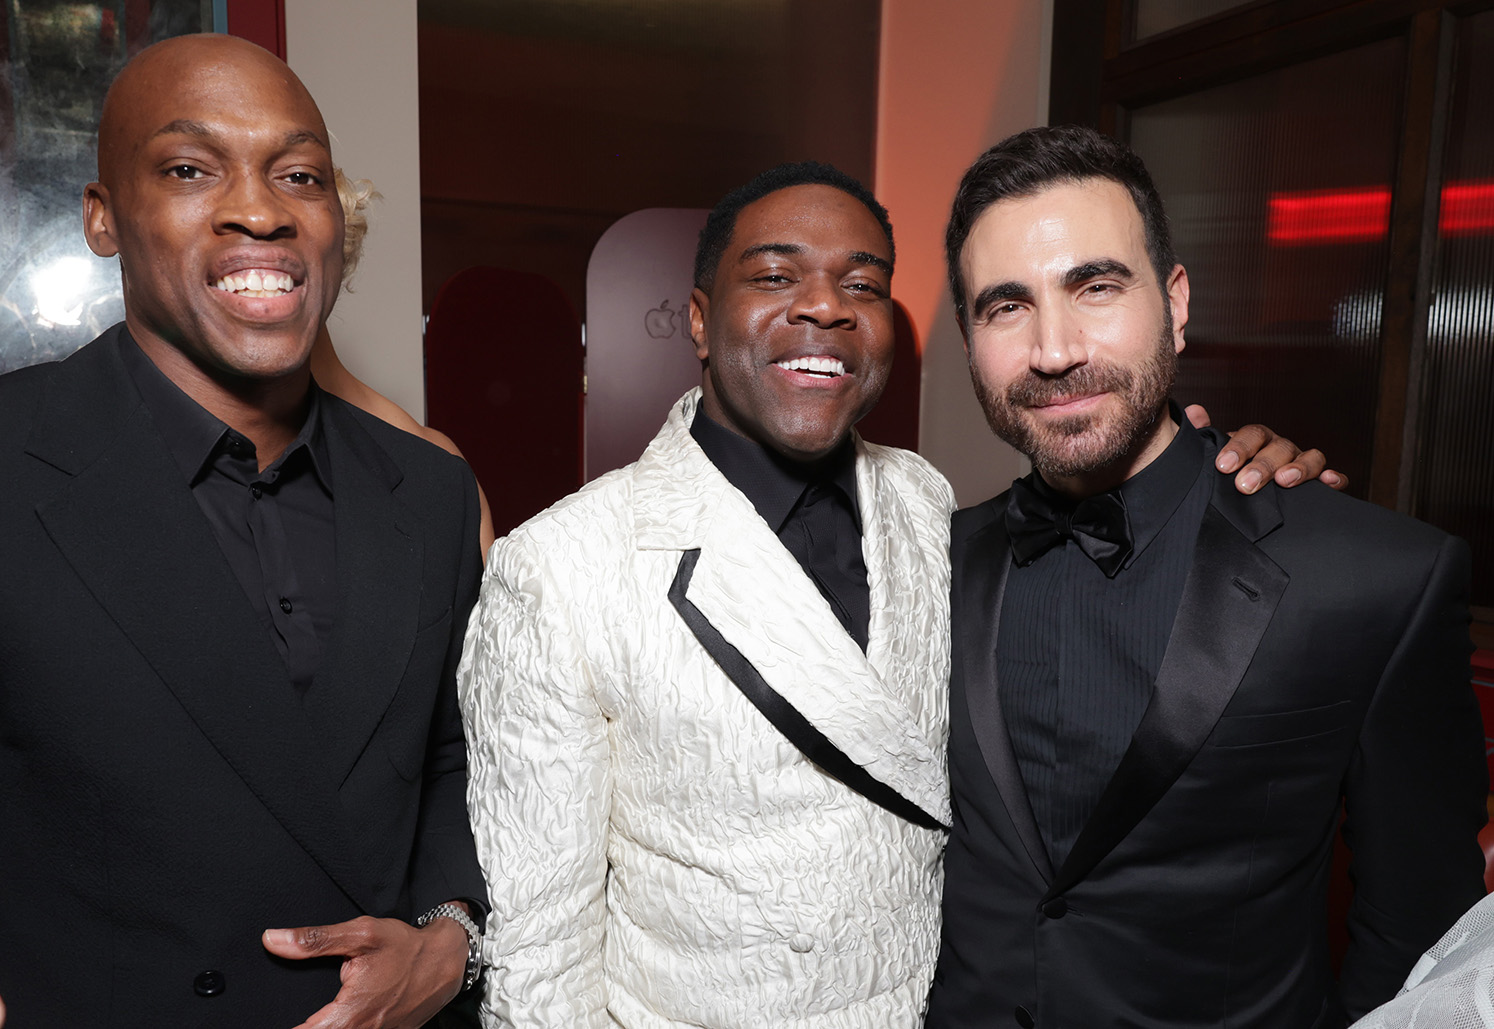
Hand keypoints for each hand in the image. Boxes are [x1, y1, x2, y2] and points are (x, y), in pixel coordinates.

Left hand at [264, 912, 468, 1028]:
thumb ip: (314, 940)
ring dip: (322, 1026)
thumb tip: (273, 940)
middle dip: (304, 1026)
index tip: (260, 1021)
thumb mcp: (362, 934)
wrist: (446, 960)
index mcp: (350, 1015)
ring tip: (312, 1017)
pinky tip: (335, 1017)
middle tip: (288, 1017)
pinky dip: (343, 1026)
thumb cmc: (405, 948)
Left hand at [1184, 404, 1347, 494]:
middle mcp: (1281, 448)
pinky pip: (1333, 478)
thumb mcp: (1214, 455)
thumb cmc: (1231, 472)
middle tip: (1245, 484)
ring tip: (1285, 481)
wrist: (1245, 492)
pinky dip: (1334, 479)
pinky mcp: (1319, 483)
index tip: (1223, 465)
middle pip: (1279, 448)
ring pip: (1310, 458)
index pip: (1252, 434)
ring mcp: (1302, 463)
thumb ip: (1204, 435)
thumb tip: (1195, 412)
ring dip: (1299, 468)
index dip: (1239, 448)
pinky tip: (1329, 482)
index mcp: (1257, 440)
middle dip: (1263, 465)